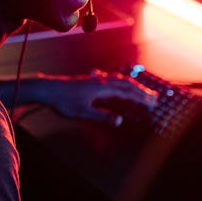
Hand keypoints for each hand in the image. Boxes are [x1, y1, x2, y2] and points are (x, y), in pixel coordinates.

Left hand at [38, 71, 156, 127]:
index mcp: (102, 88)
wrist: (47, 89)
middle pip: (126, 84)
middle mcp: (101, 81)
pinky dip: (121, 83)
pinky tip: (118, 86)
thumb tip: (120, 120)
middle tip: (154, 97)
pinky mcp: (90, 82)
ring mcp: (95, 80)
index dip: (140, 97)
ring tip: (141, 92)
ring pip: (119, 80)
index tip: (152, 102)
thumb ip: (102, 116)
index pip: (126, 92)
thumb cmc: (63, 102)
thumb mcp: (82, 113)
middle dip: (141, 91)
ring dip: (132, 86)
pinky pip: (111, 80)